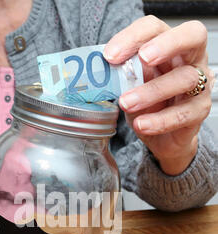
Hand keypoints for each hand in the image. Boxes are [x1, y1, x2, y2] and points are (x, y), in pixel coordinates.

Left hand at [104, 16, 214, 175]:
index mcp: (170, 46)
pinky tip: (141, 124)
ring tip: (126, 103)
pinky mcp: (199, 111)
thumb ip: (123, 75)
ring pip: (184, 79)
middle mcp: (190, 59)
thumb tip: (102, 70)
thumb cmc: (149, 105)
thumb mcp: (132, 87)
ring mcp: (199, 84)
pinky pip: (183, 114)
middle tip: (142, 58)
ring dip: (152, 91)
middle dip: (166, 45)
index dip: (134, 37)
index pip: (156, 28)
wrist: (163, 137)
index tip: (110, 55)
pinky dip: (159, 120)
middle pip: (191, 36)